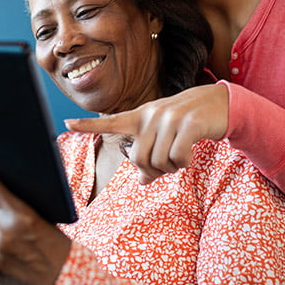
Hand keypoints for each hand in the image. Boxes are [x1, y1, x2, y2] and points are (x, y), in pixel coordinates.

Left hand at [66, 84, 229, 183]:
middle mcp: (151, 115)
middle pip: (138, 159)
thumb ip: (151, 157)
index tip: (66, 123)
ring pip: (158, 161)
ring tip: (182, 153)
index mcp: (141, 116)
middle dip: (153, 169)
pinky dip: (183, 163)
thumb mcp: (165, 138)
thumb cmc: (187, 124)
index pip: (110, 121)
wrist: (219, 103)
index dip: (88, 126)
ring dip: (171, 167)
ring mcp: (169, 118)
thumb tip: (142, 181)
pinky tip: (190, 153)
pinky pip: (177, 157)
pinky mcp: (188, 124)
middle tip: (168, 162)